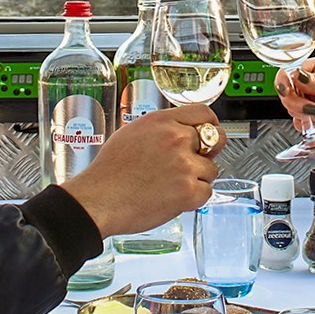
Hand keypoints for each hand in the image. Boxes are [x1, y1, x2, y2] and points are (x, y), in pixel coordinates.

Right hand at [60, 104, 220, 236]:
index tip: (212, 130)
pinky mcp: (188, 191)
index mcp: (163, 121)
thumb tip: (182, 131)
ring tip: (172, 184)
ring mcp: (184, 165)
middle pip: (215, 139)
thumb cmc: (109, 171)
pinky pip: (206, 192)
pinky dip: (194, 198)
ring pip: (211, 169)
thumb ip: (162, 128)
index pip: (203, 113)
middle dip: (208, 152)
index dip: (210, 124)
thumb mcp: (133, 132)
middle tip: (195, 162)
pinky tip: (174, 197)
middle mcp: (176, 139)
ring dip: (198, 178)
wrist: (99, 200)